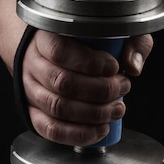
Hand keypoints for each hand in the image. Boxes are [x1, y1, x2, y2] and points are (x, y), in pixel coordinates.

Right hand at [20, 30, 152, 145]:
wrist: (53, 51)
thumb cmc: (87, 41)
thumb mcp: (115, 29)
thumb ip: (131, 41)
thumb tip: (133, 66)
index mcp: (46, 37)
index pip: (60, 51)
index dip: (90, 63)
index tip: (114, 67)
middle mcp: (33, 64)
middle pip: (63, 82)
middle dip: (101, 91)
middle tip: (123, 88)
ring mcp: (30, 90)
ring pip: (58, 107)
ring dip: (94, 114)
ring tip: (117, 109)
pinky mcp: (34, 112)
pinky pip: (50, 129)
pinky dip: (78, 134)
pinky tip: (100, 130)